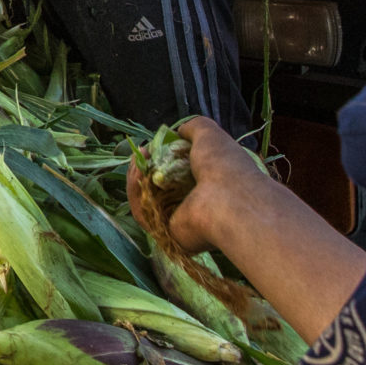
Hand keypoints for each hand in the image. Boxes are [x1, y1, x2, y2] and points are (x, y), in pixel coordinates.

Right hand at [125, 116, 280, 257]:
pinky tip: (137, 172)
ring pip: (147, 200)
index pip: (176, 175)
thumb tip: (179, 130)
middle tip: (140, 152)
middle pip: (157, 187)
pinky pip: (144, 214)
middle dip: (144, 168)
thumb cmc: (224, 166)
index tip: (151, 146)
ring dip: (137, 178)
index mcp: (208, 186)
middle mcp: (196, 205)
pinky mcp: (167, 236)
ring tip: (137, 160)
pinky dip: (136, 192)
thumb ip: (193, 129)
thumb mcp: (209, 135)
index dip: (160, 158)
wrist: (229, 199)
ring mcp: (182, 223)